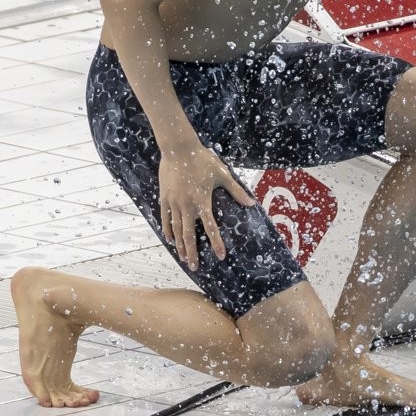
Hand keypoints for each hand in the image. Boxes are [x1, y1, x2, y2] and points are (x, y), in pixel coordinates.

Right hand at [158, 144, 254, 270]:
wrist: (178, 148)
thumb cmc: (202, 160)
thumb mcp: (222, 174)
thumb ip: (236, 190)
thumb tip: (251, 203)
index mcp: (202, 201)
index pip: (211, 227)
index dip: (216, 242)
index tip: (220, 256)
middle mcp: (187, 205)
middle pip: (189, 234)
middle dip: (192, 252)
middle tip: (194, 267)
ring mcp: (173, 203)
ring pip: (176, 230)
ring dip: (180, 245)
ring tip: (183, 258)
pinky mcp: (164, 198)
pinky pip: (165, 219)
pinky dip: (168, 230)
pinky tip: (170, 240)